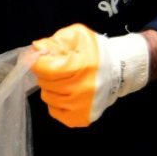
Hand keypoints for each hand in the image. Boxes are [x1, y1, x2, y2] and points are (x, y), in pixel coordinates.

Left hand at [30, 24, 152, 127]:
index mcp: (82, 67)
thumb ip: (55, 42)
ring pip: (48, 97)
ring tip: (65, 80)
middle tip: (58, 68)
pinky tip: (68, 93)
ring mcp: (81, 107)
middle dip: (48, 73)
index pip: (45, 69)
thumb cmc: (97, 52)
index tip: (40, 57)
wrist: (120, 71)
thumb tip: (35, 49)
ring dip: (52, 87)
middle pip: (45, 82)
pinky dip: (57, 102)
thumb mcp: (77, 37)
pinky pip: (55, 111)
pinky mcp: (81, 119)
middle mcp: (82, 90)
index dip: (38, 62)